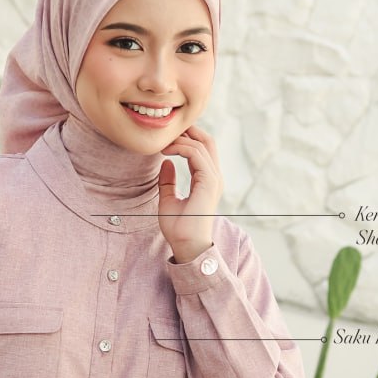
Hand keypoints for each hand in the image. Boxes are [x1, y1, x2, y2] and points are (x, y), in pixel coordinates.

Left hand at [157, 123, 223, 263]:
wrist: (186, 246)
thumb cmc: (178, 229)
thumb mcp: (168, 201)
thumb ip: (168, 182)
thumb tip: (166, 163)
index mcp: (206, 181)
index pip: (202, 150)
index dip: (186, 139)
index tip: (166, 140)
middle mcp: (213, 177)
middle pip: (207, 141)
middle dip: (188, 131)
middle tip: (167, 131)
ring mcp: (213, 179)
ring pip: (202, 144)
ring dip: (181, 139)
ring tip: (163, 142)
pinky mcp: (208, 181)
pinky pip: (196, 154)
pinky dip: (181, 147)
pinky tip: (166, 151)